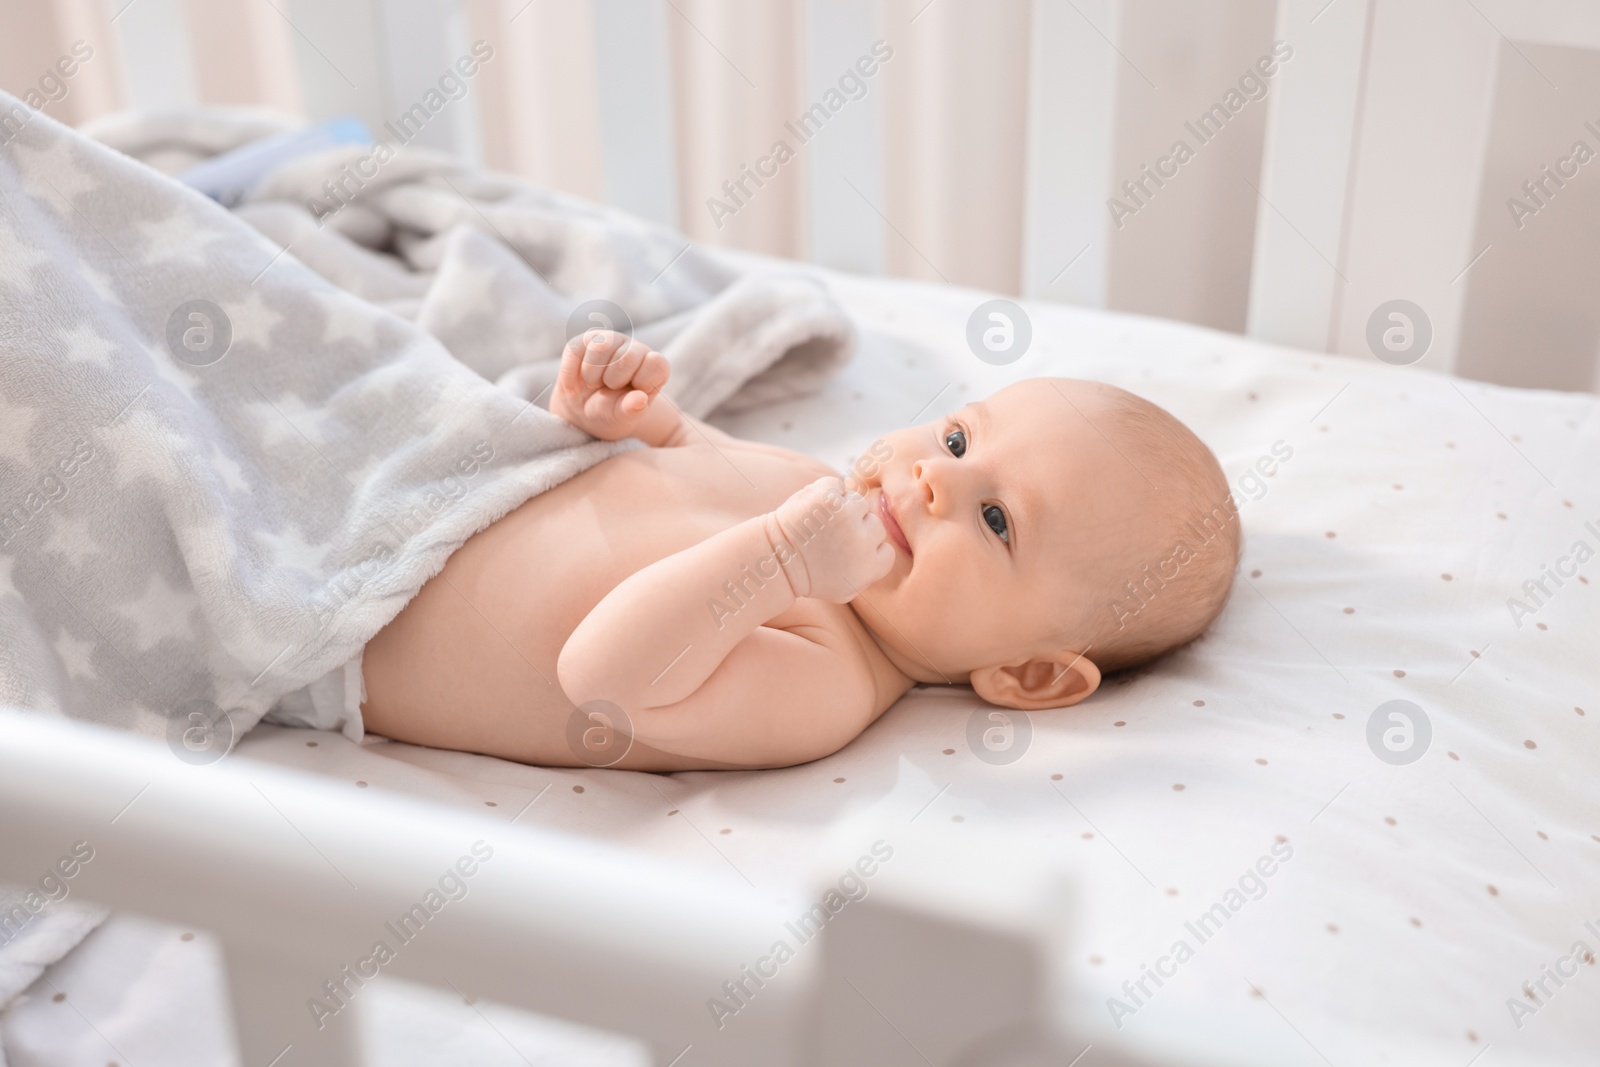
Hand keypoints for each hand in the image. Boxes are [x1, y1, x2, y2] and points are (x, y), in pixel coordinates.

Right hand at [549, 329, 669, 440]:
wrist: (584, 411)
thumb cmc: (611, 413)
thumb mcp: (623, 417)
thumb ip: (632, 410)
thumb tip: (640, 400)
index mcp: (653, 367)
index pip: (656, 363)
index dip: (642, 382)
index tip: (633, 397)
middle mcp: (634, 348)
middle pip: (626, 356)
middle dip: (613, 380)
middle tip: (608, 389)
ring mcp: (611, 340)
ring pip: (600, 346)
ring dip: (591, 375)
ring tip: (592, 385)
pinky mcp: (585, 340)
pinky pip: (576, 350)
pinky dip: (570, 375)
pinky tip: (573, 388)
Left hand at [764, 477, 894, 601]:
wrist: (775, 561)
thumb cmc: (810, 576)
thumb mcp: (845, 590)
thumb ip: (869, 575)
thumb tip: (881, 553)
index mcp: (871, 565)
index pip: (885, 548)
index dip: (867, 548)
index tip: (847, 552)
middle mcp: (862, 540)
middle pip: (875, 523)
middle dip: (855, 528)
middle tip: (830, 538)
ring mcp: (845, 515)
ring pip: (858, 501)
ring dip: (842, 508)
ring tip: (821, 523)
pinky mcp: (827, 497)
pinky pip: (838, 486)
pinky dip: (826, 492)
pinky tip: (813, 509)